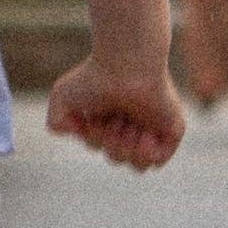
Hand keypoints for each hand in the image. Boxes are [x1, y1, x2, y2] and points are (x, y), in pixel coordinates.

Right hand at [46, 56, 186, 170]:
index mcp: (111, 116)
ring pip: (138, 164)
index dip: (94, 137)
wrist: (126, 64)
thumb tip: (76, 134)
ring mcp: (154, 125)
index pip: (100, 145)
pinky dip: (147, 154)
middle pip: (117, 156)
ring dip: (127, 149)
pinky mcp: (171, 128)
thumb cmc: (94, 76)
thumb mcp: (62, 97)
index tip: (95, 117)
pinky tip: (142, 134)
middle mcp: (133, 121)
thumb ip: (56, 122)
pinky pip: (159, 160)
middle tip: (115, 119)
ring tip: (129, 126)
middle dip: (111, 143)